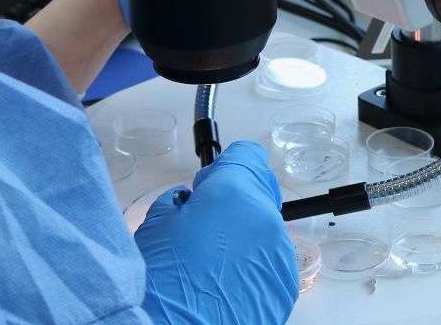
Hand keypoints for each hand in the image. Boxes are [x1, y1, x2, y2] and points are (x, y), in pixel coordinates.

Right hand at [134, 142, 298, 324]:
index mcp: (233, 194)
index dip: (224, 168)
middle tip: (203, 229)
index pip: (247, 156)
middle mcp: (265, 218)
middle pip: (257, 193)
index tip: (207, 188)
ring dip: (243, 237)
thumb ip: (179, 201)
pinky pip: (271, 261)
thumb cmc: (160, 282)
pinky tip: (225, 284)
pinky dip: (252, 266)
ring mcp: (280, 253)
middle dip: (233, 204)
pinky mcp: (286, 284)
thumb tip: (191, 202)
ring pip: (264, 229)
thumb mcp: (155, 225)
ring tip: (212, 264)